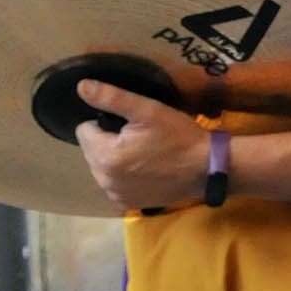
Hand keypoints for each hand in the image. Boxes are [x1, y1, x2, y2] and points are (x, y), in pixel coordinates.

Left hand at [70, 81, 207, 211]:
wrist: (208, 169)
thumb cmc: (179, 137)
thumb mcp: (149, 110)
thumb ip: (111, 98)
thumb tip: (82, 87)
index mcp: (105, 156)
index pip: (83, 131)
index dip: (105, 124)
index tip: (131, 126)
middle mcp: (104, 179)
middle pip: (90, 150)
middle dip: (108, 142)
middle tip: (140, 139)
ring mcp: (115, 194)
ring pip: (100, 167)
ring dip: (114, 160)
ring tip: (143, 155)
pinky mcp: (127, 203)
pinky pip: (113, 183)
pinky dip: (123, 177)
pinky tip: (145, 172)